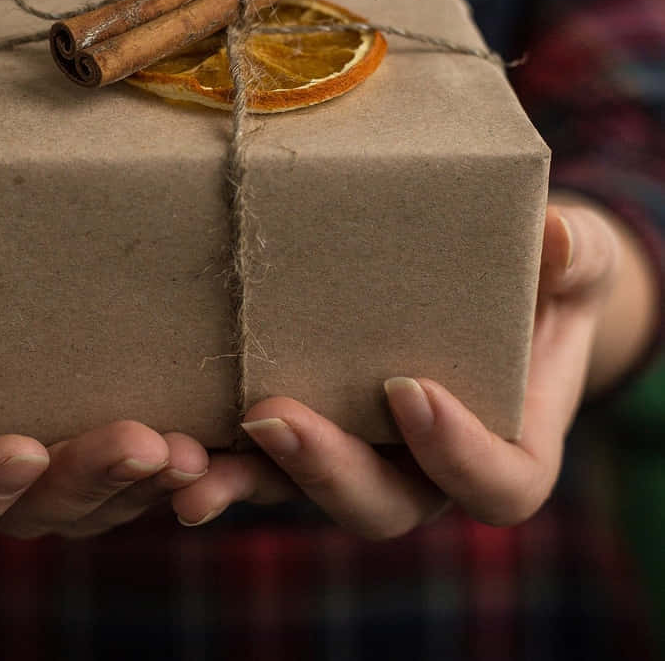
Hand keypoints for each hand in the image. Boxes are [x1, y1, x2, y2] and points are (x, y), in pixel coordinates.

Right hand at [0, 192, 207, 564]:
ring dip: (140, 482)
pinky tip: (207, 430)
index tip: (19, 447)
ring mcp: (24, 454)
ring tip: (191, 447)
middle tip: (145, 442)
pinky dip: (161, 458)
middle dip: (87, 480)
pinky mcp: (69, 421)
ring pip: (85, 500)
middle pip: (25, 514)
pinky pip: (118, 461)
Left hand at [171, 198, 655, 534]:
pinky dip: (218, 459)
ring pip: (305, 493)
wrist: (482, 283)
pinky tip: (171, 444)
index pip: (495, 483)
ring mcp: (360, 454)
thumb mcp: (568, 264)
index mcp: (505, 447)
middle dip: (327, 469)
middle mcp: (425, 469)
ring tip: (190, 466)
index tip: (407, 386)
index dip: (455, 453)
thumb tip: (557, 239)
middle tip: (273, 415)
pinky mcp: (307, 429)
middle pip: (382, 505)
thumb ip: (572, 262)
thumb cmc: (536, 279)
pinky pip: (260, 461)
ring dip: (246, 481)